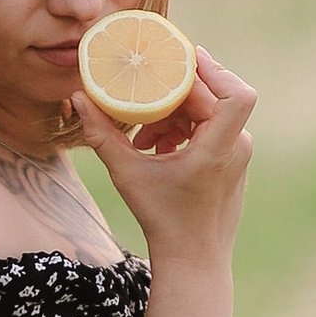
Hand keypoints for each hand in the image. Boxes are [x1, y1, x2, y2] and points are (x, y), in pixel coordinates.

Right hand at [73, 49, 254, 264]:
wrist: (193, 260)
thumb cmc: (163, 220)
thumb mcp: (127, 174)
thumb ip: (102, 134)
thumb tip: (77, 97)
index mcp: (218, 148)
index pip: (236, 94)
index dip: (216, 70)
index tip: (186, 57)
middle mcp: (236, 146)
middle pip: (213, 97)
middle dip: (175, 92)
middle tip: (143, 90)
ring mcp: (238, 154)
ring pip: (209, 113)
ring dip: (175, 114)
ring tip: (143, 135)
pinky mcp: (232, 161)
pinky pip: (211, 129)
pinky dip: (184, 129)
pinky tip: (156, 146)